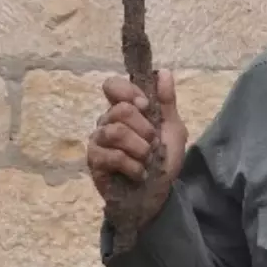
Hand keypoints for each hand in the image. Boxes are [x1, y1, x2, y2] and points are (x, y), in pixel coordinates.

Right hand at [86, 69, 187, 223]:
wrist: (157, 194)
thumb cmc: (163, 160)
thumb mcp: (172, 129)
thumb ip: (166, 101)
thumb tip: (162, 72)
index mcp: (125, 110)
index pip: (113, 86)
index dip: (129, 92)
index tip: (146, 106)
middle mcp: (107, 121)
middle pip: (120, 110)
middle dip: (144, 128)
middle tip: (151, 143)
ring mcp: (98, 141)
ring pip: (115, 131)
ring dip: (139, 148)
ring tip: (146, 160)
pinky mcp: (94, 161)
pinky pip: (112, 155)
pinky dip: (132, 166)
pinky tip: (138, 173)